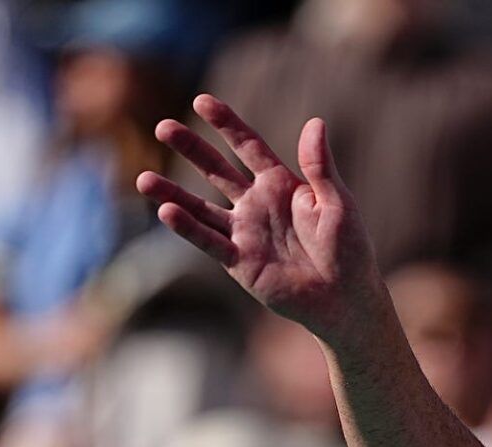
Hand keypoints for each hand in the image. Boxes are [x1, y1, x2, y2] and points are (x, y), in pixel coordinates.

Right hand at [138, 96, 381, 344]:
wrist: (344, 298)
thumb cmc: (348, 250)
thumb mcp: (337, 202)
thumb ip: (319, 166)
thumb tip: (315, 122)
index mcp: (282, 184)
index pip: (247, 146)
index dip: (226, 124)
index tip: (201, 102)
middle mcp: (257, 204)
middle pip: (216, 169)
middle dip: (191, 148)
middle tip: (163, 127)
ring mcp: (245, 232)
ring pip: (201, 208)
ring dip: (173, 193)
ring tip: (143, 179)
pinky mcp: (239, 261)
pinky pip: (209, 241)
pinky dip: (188, 228)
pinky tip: (166, 212)